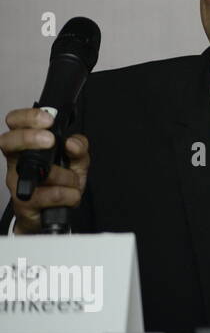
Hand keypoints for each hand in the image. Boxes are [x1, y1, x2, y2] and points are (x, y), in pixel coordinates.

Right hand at [1, 107, 89, 233]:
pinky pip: (52, 194)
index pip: (14, 124)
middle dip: (29, 138)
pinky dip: (69, 195)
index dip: (27, 118)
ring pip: (41, 172)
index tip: (47, 120)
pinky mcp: (23, 203)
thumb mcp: (75, 162)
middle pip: (7, 142)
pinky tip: (70, 197)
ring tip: (72, 182)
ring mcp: (17, 182)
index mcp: (26, 147)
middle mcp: (17, 163)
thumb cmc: (59, 185)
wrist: (52, 214)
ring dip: (67, 177)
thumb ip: (79, 148)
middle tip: (49, 141)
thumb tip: (72, 143)